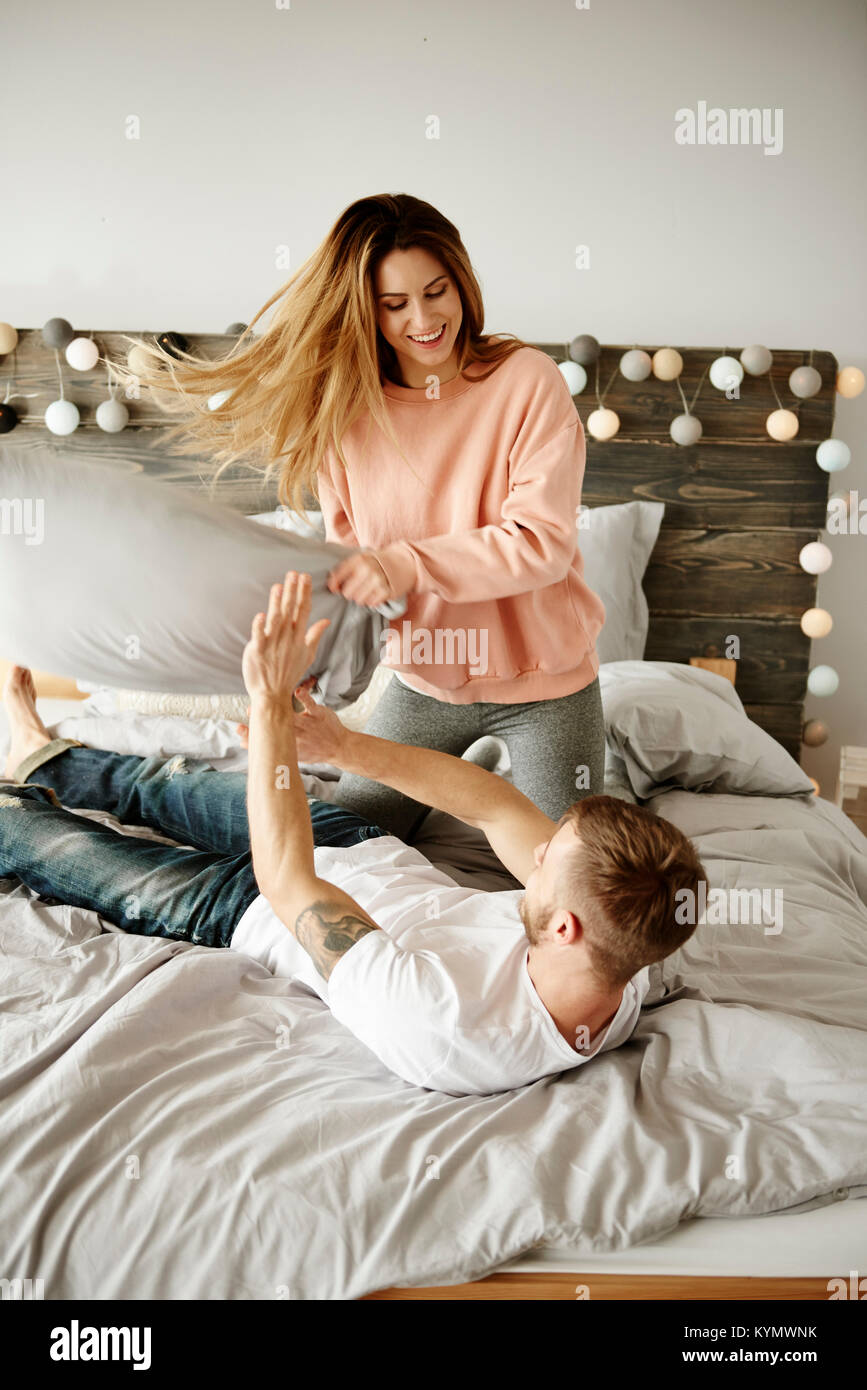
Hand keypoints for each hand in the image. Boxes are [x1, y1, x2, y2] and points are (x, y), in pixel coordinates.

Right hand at [237, 685, 346, 763]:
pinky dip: (303, 697)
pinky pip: (309, 704)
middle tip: (249, 711)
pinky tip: (296, 690)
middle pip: (275, 728)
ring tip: (265, 700)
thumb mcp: (289, 753)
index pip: (266, 742)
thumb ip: (268, 747)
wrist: (339, 747)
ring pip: (289, 716)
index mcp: (287, 746)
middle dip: (261, 720)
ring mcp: (306, 724)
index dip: (251, 737)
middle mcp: (295, 736)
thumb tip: (242, 742)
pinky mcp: (317, 714)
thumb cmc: (312, 749)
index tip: (239, 729)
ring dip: (276, 708)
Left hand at [241, 571, 329, 702]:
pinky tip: (261, 615)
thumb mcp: (307, 655)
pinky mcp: (258, 651)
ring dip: (277, 603)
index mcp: (299, 638)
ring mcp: (273, 645)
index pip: (303, 611)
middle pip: (290, 611)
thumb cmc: (288, 674)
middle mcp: (287, 639)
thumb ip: (315, 635)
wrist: (273, 695)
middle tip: (294, 574)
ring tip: (279, 586)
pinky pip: (259, 637)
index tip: (305, 577)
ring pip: (276, 620)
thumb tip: (326, 620)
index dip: (304, 593)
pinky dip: (259, 627)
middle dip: (292, 591)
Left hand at [327, 551, 394, 606]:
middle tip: (357, 588)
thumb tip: (331, 586)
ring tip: (367, 590)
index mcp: (358, 560)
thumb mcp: (361, 558)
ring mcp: (377, 581)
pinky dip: (372, 600)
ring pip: (358, 600)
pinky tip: (375, 592)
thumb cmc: (377, 563)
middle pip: (347, 593)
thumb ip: (345, 569)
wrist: (403, 562)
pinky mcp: (386, 591)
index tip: (335, 589)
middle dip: (350, 593)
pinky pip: (371, 604)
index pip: (337, 577)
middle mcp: (367, 570)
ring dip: (361, 597)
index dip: (334, 585)